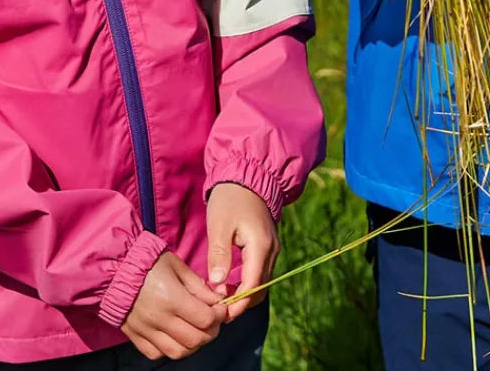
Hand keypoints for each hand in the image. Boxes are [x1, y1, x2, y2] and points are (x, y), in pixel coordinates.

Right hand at [121, 251, 225, 360]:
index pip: (205, 319)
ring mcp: (146, 331)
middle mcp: (159, 319)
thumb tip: (217, 300)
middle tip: (212, 320)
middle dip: (210, 331)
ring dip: (193, 344)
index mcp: (172, 298)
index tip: (221, 308)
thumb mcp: (177, 266)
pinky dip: (170, 349)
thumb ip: (198, 285)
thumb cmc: (149, 262)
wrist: (116, 268)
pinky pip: (157, 353)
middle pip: (195, 340)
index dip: (219, 316)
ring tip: (196, 329)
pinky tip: (175, 335)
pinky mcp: (135, 337)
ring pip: (178, 352)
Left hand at [206, 182, 278, 322]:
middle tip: (217, 310)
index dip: (237, 303)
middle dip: (241, 303)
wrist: (246, 176)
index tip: (219, 313)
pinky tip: (229, 283)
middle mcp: (271, 250)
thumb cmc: (230, 199)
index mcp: (260, 246)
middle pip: (259, 288)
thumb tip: (217, 284)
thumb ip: (219, 254)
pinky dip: (247, 282)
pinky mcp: (267, 245)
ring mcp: (272, 248)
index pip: (252, 286)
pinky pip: (260, 271)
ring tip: (220, 298)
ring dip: (243, 294)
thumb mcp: (219, 225)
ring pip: (261, 282)